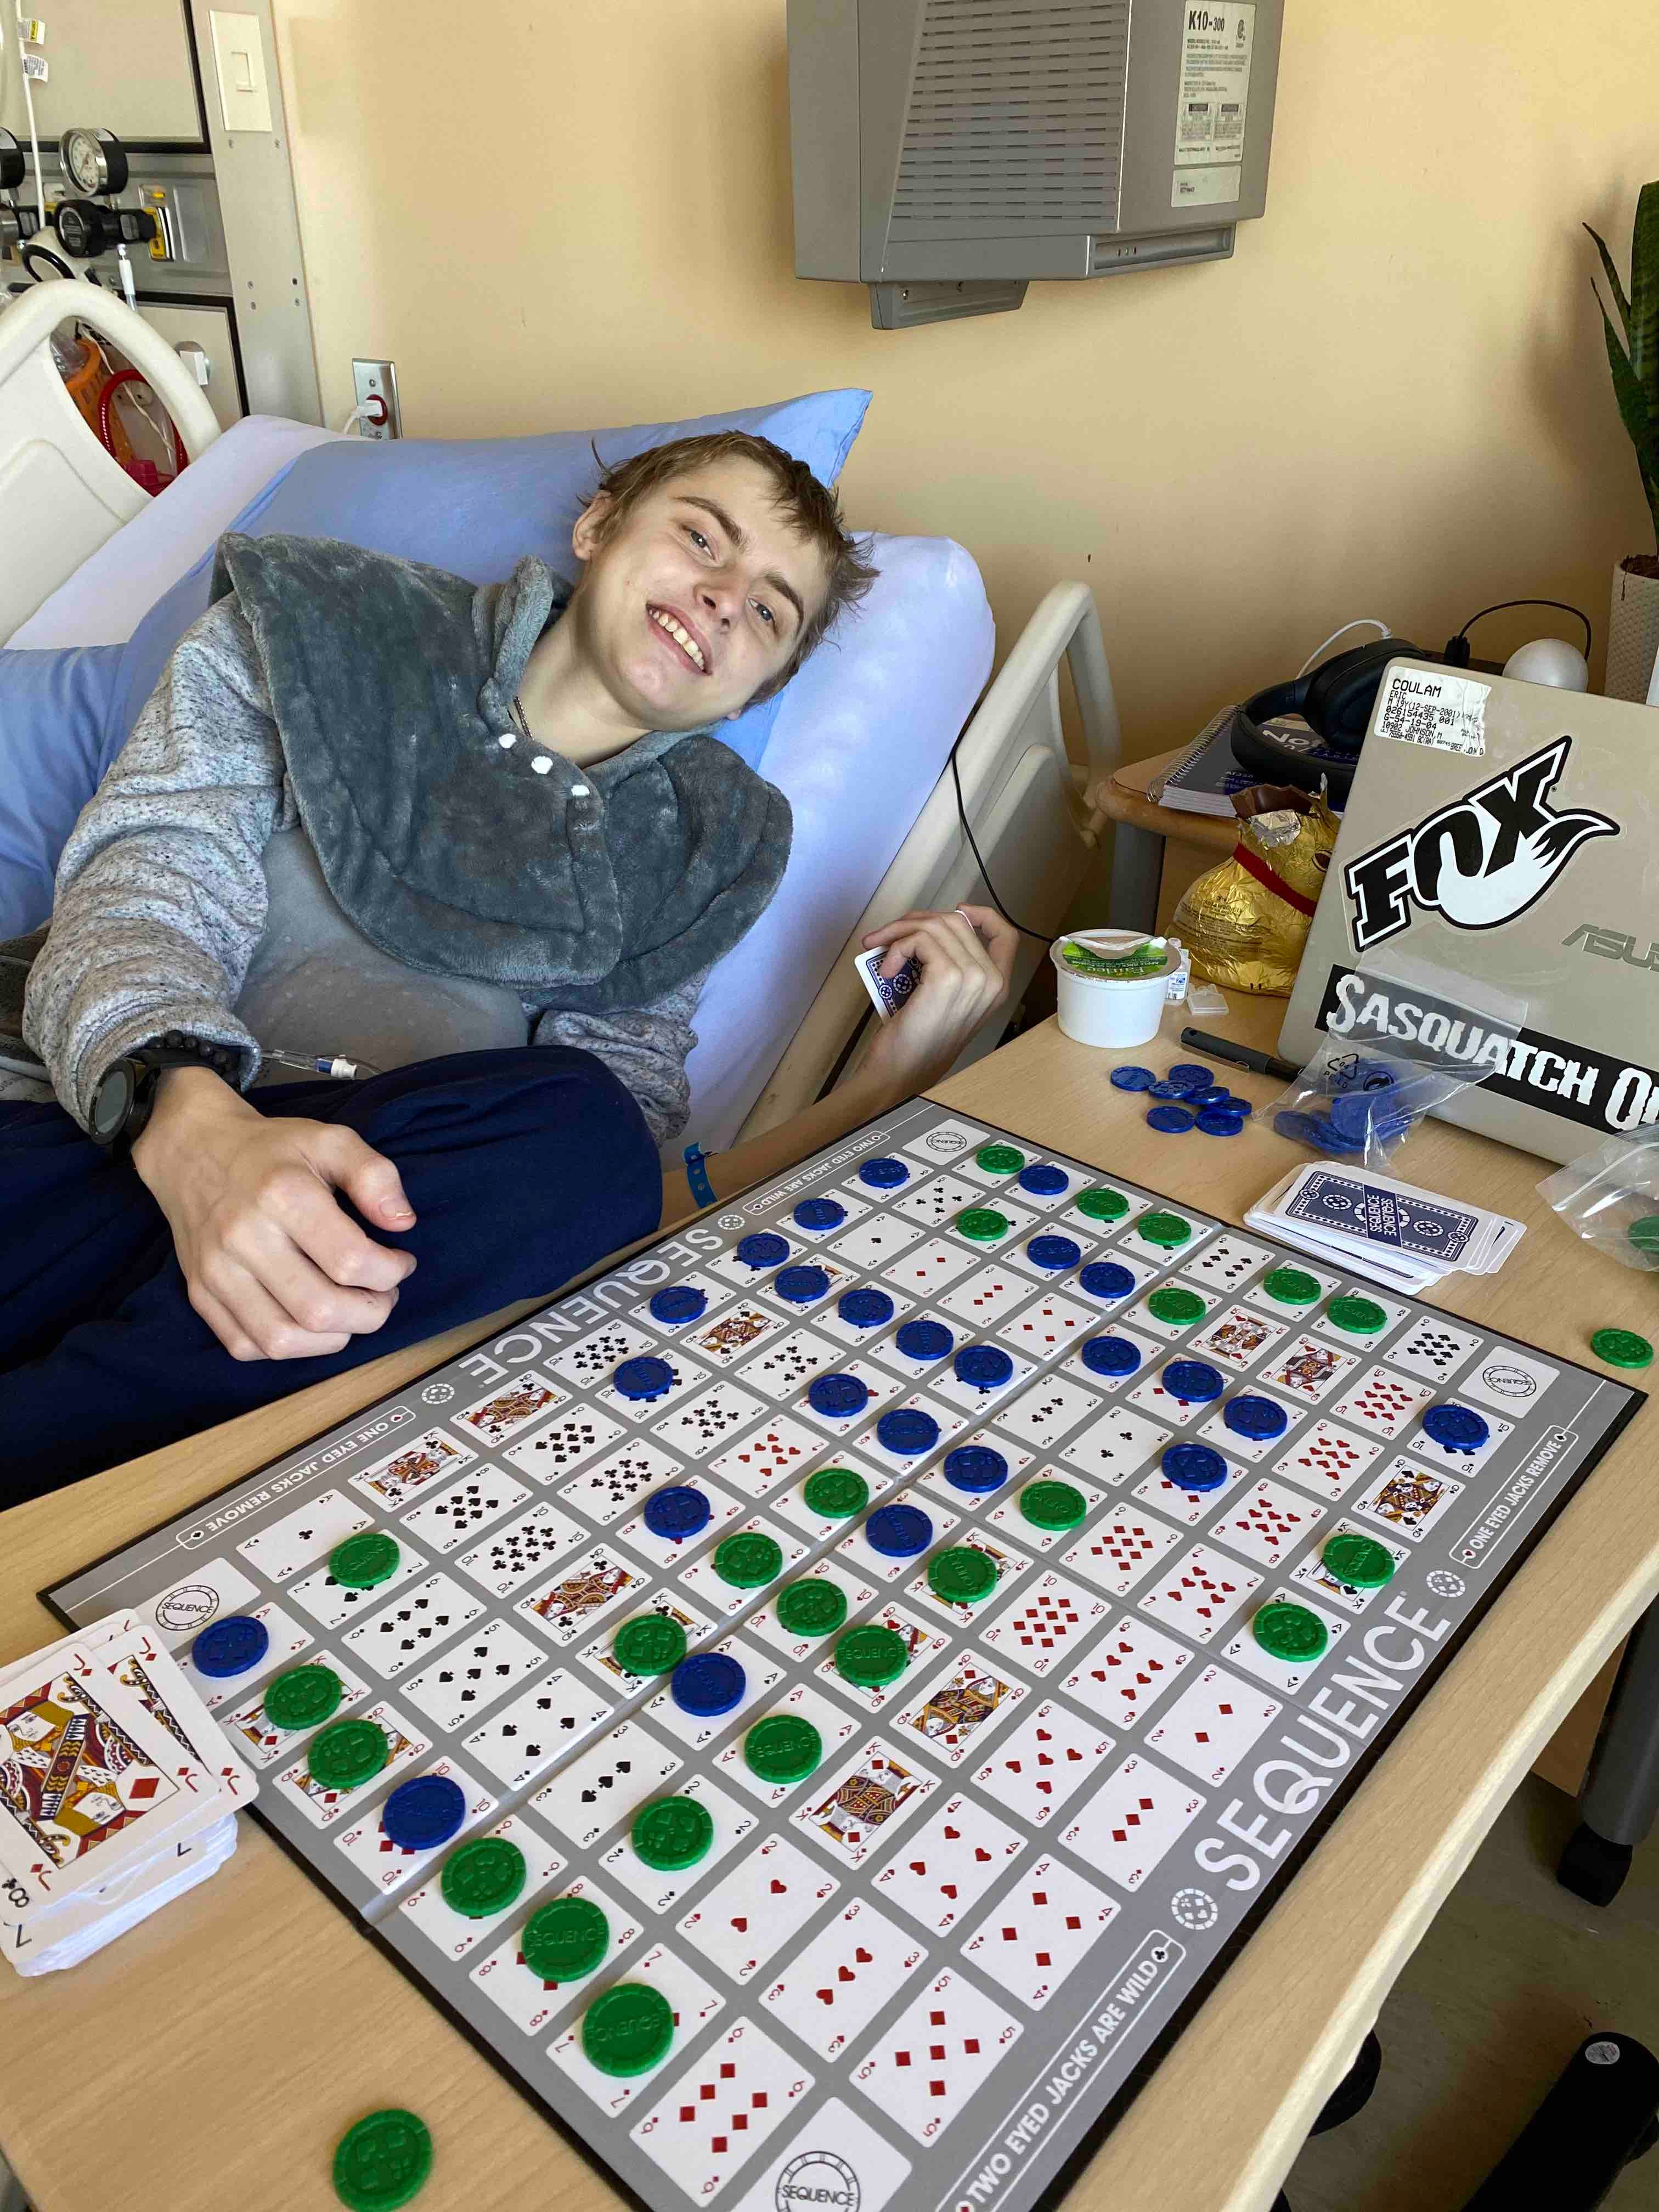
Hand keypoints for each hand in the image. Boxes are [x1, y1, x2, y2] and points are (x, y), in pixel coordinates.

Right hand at [131, 1068, 417, 1361]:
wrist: (194, 1152)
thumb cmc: (272, 1150)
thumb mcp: (331, 1139)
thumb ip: (375, 1176)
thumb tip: (403, 1223)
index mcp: (283, 1195)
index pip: (350, 1261)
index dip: (391, 1272)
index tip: (400, 1262)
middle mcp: (243, 1238)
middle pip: (320, 1310)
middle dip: (370, 1312)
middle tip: (383, 1294)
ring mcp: (216, 1271)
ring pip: (282, 1340)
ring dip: (332, 1338)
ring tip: (352, 1312)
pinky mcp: (199, 1293)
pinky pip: (246, 1345)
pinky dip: (288, 1346)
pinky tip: (310, 1322)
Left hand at [857, 904, 1018, 1093]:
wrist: (902, 1072)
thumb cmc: (917, 1041)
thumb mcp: (946, 1000)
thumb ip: (951, 967)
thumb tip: (927, 932)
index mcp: (997, 988)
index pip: (1006, 936)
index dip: (983, 915)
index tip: (957, 911)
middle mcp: (991, 981)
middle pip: (957, 922)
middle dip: (916, 921)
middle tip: (888, 936)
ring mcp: (973, 978)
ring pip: (935, 926)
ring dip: (899, 932)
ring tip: (880, 950)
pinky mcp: (947, 977)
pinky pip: (919, 940)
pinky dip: (896, 948)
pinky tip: (887, 969)